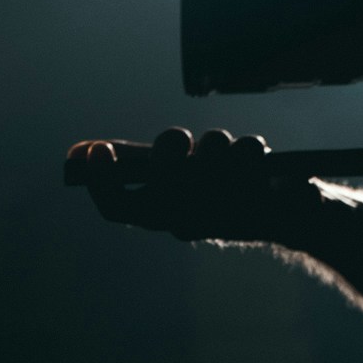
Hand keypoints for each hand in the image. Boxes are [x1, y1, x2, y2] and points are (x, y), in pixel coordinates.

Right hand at [68, 128, 314, 242]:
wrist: (285, 210)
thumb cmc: (219, 188)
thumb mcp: (172, 176)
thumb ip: (132, 162)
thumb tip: (78, 152)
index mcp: (162, 214)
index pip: (117, 208)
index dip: (99, 181)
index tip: (96, 151)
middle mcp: (187, 221)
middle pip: (160, 186)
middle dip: (168, 153)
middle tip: (181, 142)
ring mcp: (224, 213)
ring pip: (206, 162)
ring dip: (215, 145)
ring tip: (226, 149)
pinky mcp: (261, 200)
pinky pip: (245, 156)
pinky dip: (248, 148)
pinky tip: (254, 159)